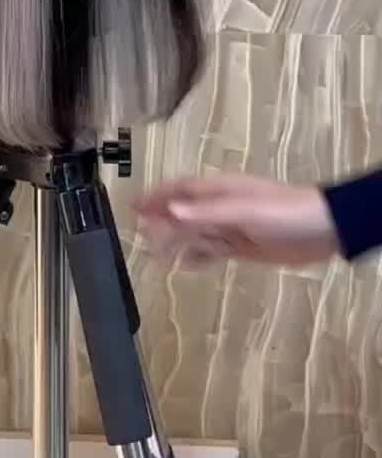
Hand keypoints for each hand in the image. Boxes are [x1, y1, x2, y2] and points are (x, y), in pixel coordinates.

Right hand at [135, 173, 339, 266]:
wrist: (325, 231)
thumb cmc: (285, 215)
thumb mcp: (245, 212)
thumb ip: (207, 214)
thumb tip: (170, 212)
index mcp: (221, 191)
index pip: (181, 192)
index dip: (157, 198)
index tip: (133, 208)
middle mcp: (223, 207)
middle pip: (184, 214)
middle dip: (162, 223)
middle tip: (140, 238)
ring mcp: (233, 228)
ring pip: (196, 234)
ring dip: (176, 242)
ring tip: (156, 257)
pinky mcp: (243, 247)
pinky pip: (213, 251)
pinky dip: (197, 257)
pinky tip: (185, 266)